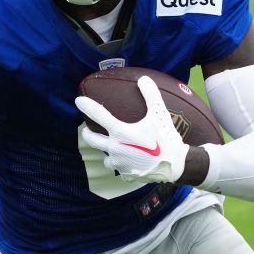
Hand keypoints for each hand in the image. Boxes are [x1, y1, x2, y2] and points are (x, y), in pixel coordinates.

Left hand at [75, 76, 189, 183]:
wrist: (175, 165)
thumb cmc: (166, 138)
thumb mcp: (160, 114)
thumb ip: (151, 95)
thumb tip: (143, 79)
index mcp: (120, 132)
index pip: (98, 115)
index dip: (87, 106)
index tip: (78, 100)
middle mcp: (115, 148)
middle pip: (91, 139)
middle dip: (87, 133)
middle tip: (88, 129)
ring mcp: (119, 163)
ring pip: (104, 156)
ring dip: (105, 150)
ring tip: (111, 146)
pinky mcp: (125, 174)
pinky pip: (117, 167)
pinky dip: (119, 163)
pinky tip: (126, 160)